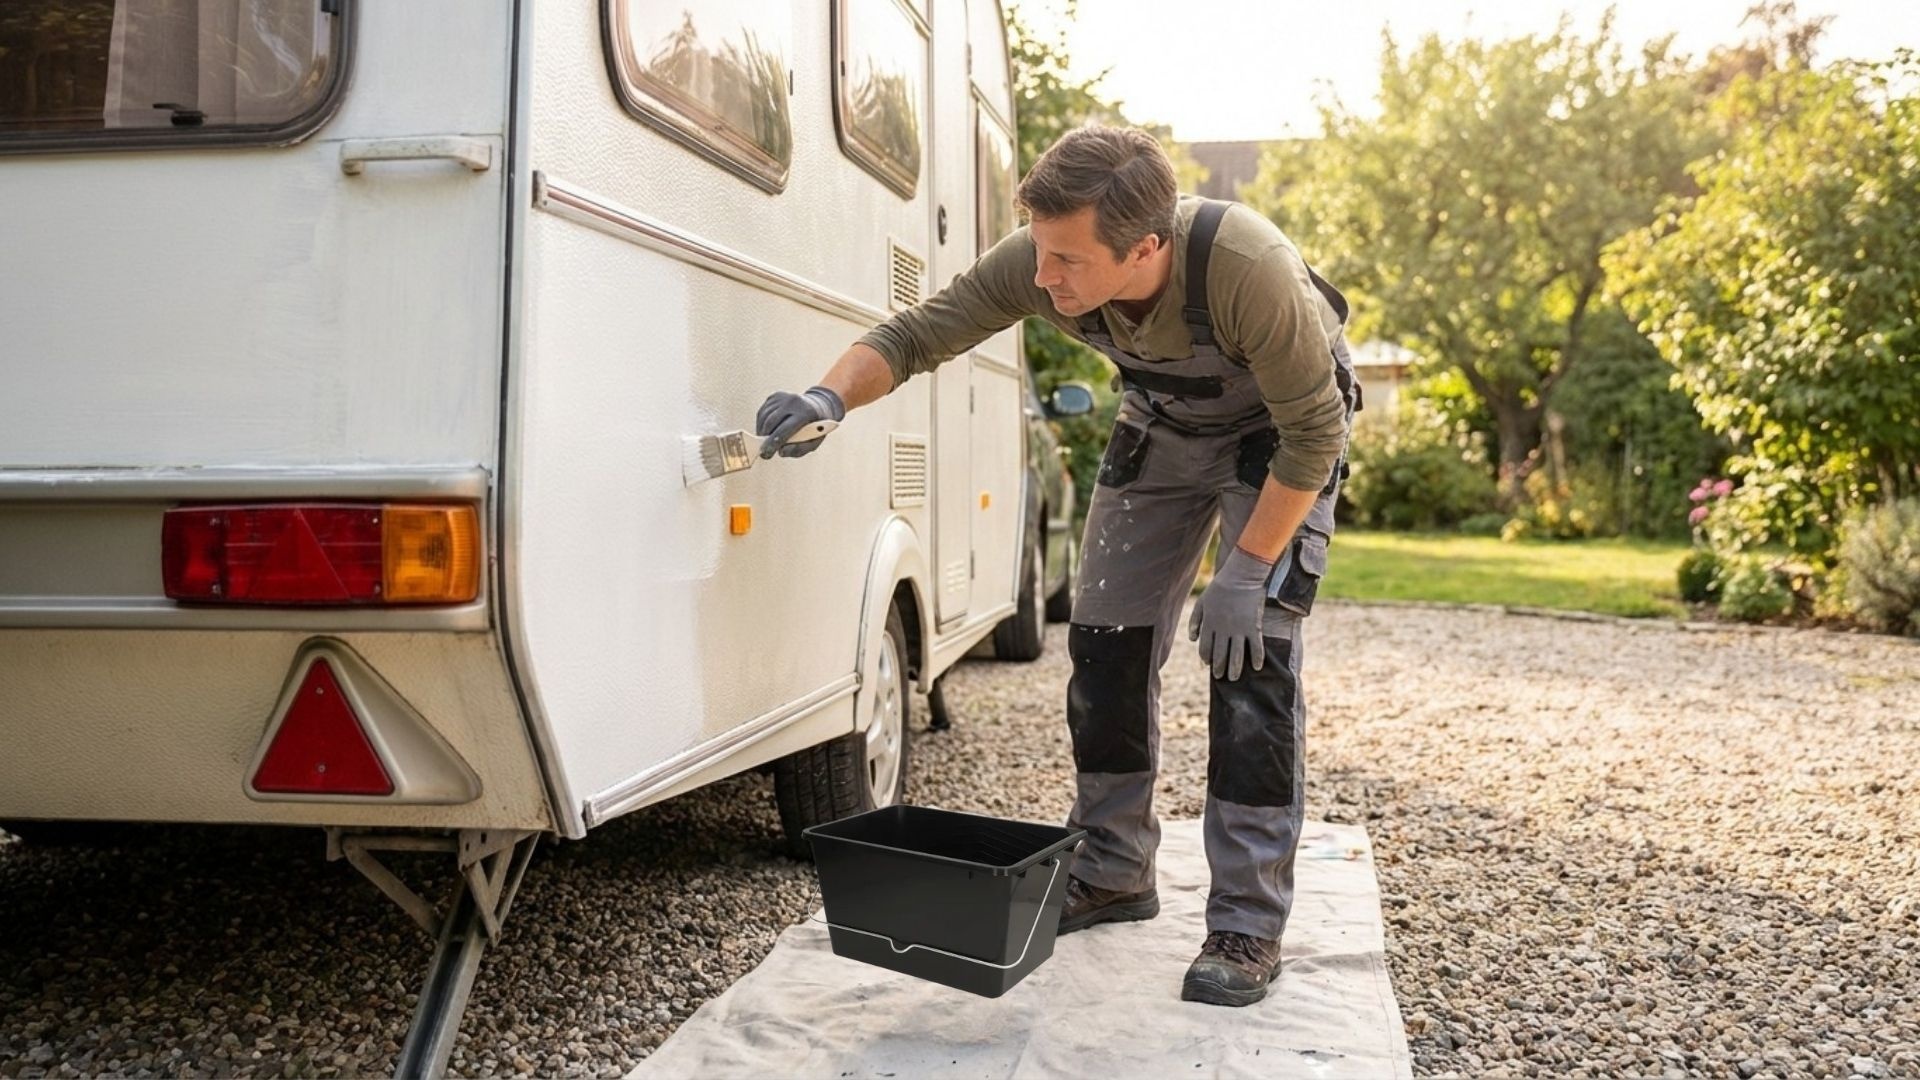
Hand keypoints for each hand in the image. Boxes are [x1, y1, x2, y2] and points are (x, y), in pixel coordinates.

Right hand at [755, 386, 845, 458]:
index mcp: (806, 412)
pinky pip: (762, 412)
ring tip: (766, 441)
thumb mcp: (814, 441)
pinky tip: (767, 430)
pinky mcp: (775, 396)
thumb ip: (800, 449)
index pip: (785, 428)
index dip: (773, 442)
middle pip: (771, 422)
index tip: (766, 452)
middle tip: (764, 450)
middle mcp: (793, 401)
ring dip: (762, 431)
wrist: (818, 405)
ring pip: (764, 417)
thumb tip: (781, 452)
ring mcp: (783, 397)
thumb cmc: (815, 428)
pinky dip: (762, 424)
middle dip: (764, 438)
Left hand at [1188, 545, 1274, 679]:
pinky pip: (1256, 647)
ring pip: (1236, 655)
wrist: (1240, 576)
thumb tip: (1192, 640)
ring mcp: (1239, 629)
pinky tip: (1257, 667)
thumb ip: (1195, 621)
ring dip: (1235, 669)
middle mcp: (1223, 630)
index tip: (1208, 665)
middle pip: (1220, 655)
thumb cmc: (1219, 588)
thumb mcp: (1202, 603)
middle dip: (1219, 668)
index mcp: (1209, 624)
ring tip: (1234, 678)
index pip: (1205, 649)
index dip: (1206, 659)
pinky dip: (1257, 658)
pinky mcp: (1254, 626)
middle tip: (1221, 677)